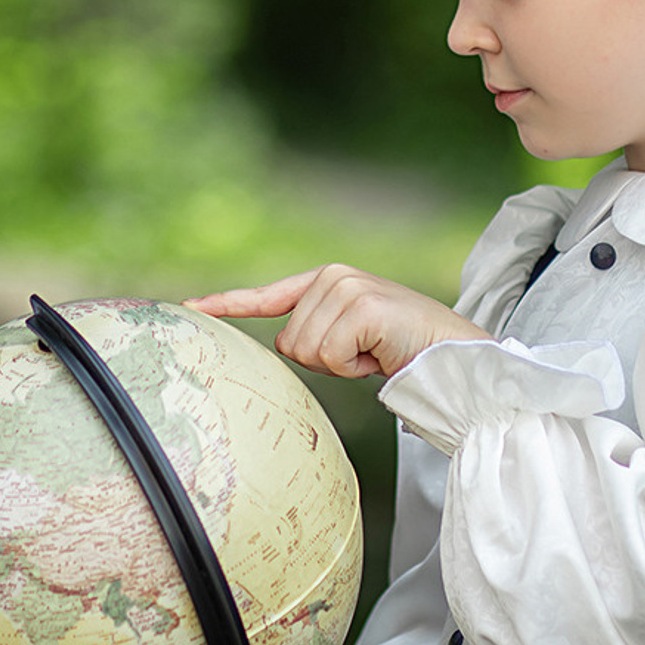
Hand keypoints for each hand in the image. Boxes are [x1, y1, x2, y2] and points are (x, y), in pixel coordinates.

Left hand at [188, 265, 484, 379]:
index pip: (267, 296)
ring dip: (341, 364)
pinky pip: (328, 357)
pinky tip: (381, 352)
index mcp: (325, 282)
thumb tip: (283, 346)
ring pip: (306, 352)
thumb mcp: (352, 337)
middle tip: (364, 353)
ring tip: (376, 351)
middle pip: (288, 343)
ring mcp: (345, 287)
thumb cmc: (404, 351)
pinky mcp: (359, 305)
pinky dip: (354, 367)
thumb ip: (317, 333)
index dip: (227, 304)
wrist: (455, 354)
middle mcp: (331, 277)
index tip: (189, 309)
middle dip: (324, 361)